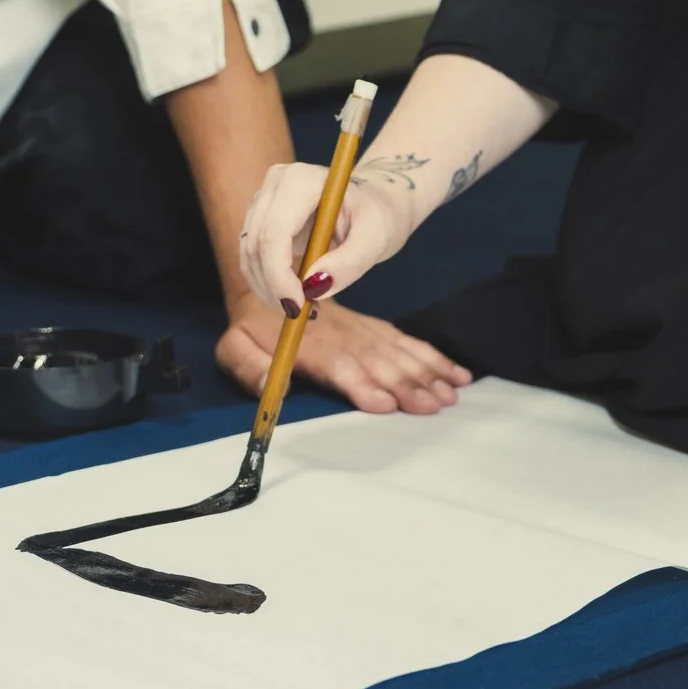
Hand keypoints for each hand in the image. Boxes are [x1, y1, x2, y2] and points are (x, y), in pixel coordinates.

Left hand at [217, 295, 471, 414]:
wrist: (272, 283)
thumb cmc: (252, 325)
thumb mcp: (232, 344)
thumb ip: (247, 366)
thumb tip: (271, 387)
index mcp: (308, 342)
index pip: (338, 364)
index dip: (360, 383)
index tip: (383, 402)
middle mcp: (340, 335)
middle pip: (375, 361)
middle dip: (405, 385)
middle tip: (432, 405)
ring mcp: (360, 330)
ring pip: (395, 351)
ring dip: (424, 373)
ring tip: (449, 394)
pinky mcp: (373, 328)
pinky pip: (404, 341)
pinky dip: (431, 357)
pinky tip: (454, 373)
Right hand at [238, 161, 416, 310]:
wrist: (374, 205)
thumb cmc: (377, 217)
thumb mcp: (376, 239)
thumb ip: (349, 262)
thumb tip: (313, 287)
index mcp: (302, 180)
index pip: (274, 233)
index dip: (278, 275)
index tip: (298, 307)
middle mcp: (275, 183)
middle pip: (256, 245)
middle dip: (274, 288)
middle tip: (304, 314)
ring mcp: (263, 199)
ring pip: (249, 255)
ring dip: (270, 290)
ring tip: (307, 306)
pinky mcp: (259, 218)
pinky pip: (252, 258)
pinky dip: (269, 284)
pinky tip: (297, 294)